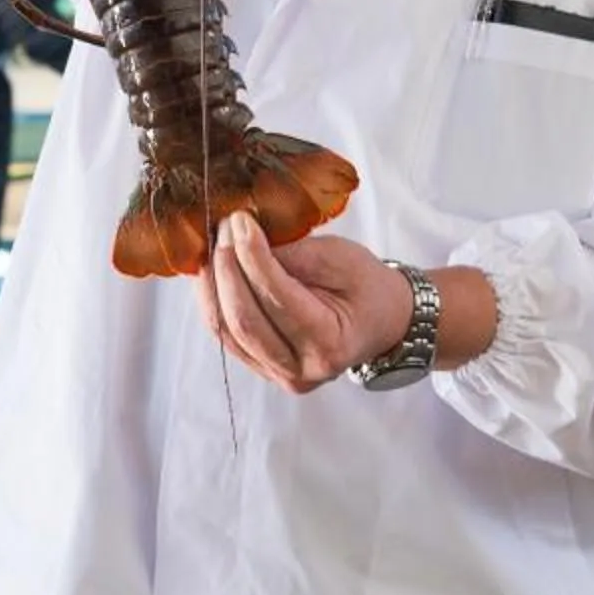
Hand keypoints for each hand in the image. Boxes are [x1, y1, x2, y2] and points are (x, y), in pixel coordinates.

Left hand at [196, 213, 412, 394]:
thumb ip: (296, 253)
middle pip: (244, 319)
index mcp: (329, 343)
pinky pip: (225, 335)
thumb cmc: (366, 287)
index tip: (239, 220)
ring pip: (226, 330)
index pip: (277, 297)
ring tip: (214, 245)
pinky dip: (214, 301)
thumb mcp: (343, 259)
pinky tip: (212, 272)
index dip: (252, 256)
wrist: (380, 321)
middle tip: (223, 227)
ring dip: (213, 284)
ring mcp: (278, 374)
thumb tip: (245, 236)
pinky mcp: (261, 368)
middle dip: (226, 268)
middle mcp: (300, 370)